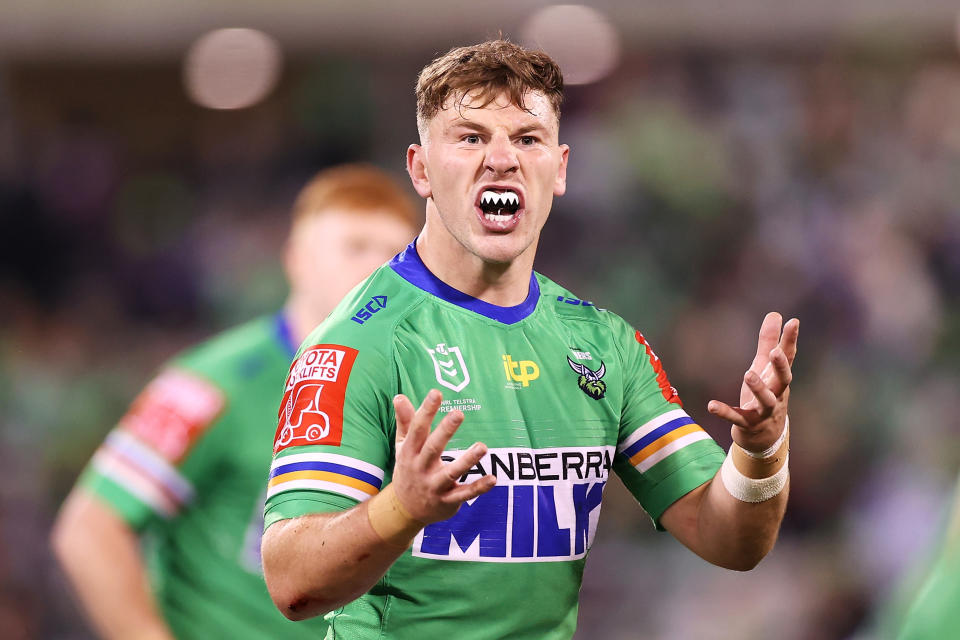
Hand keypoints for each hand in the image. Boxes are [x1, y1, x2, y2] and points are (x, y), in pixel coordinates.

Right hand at [390, 389, 495, 523]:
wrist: (405, 510)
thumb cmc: (408, 469)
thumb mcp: (402, 446)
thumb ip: (404, 421)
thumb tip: (399, 396)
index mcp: (410, 452)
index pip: (418, 429)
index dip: (426, 411)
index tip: (436, 393)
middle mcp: (421, 468)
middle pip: (433, 448)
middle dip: (445, 431)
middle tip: (458, 413)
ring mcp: (434, 486)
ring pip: (451, 473)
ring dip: (467, 461)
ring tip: (482, 447)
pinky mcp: (447, 501)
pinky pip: (464, 494)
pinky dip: (478, 487)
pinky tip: (493, 478)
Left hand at [707, 312, 798, 453]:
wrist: (766, 438)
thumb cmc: (766, 396)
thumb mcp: (765, 369)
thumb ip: (769, 342)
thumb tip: (776, 314)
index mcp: (779, 379)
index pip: (788, 358)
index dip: (790, 340)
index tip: (793, 322)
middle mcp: (776, 395)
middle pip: (784, 380)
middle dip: (781, 367)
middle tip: (774, 353)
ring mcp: (764, 412)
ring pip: (766, 401)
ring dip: (758, 388)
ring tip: (748, 373)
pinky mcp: (748, 424)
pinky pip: (737, 418)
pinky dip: (725, 412)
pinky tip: (711, 405)